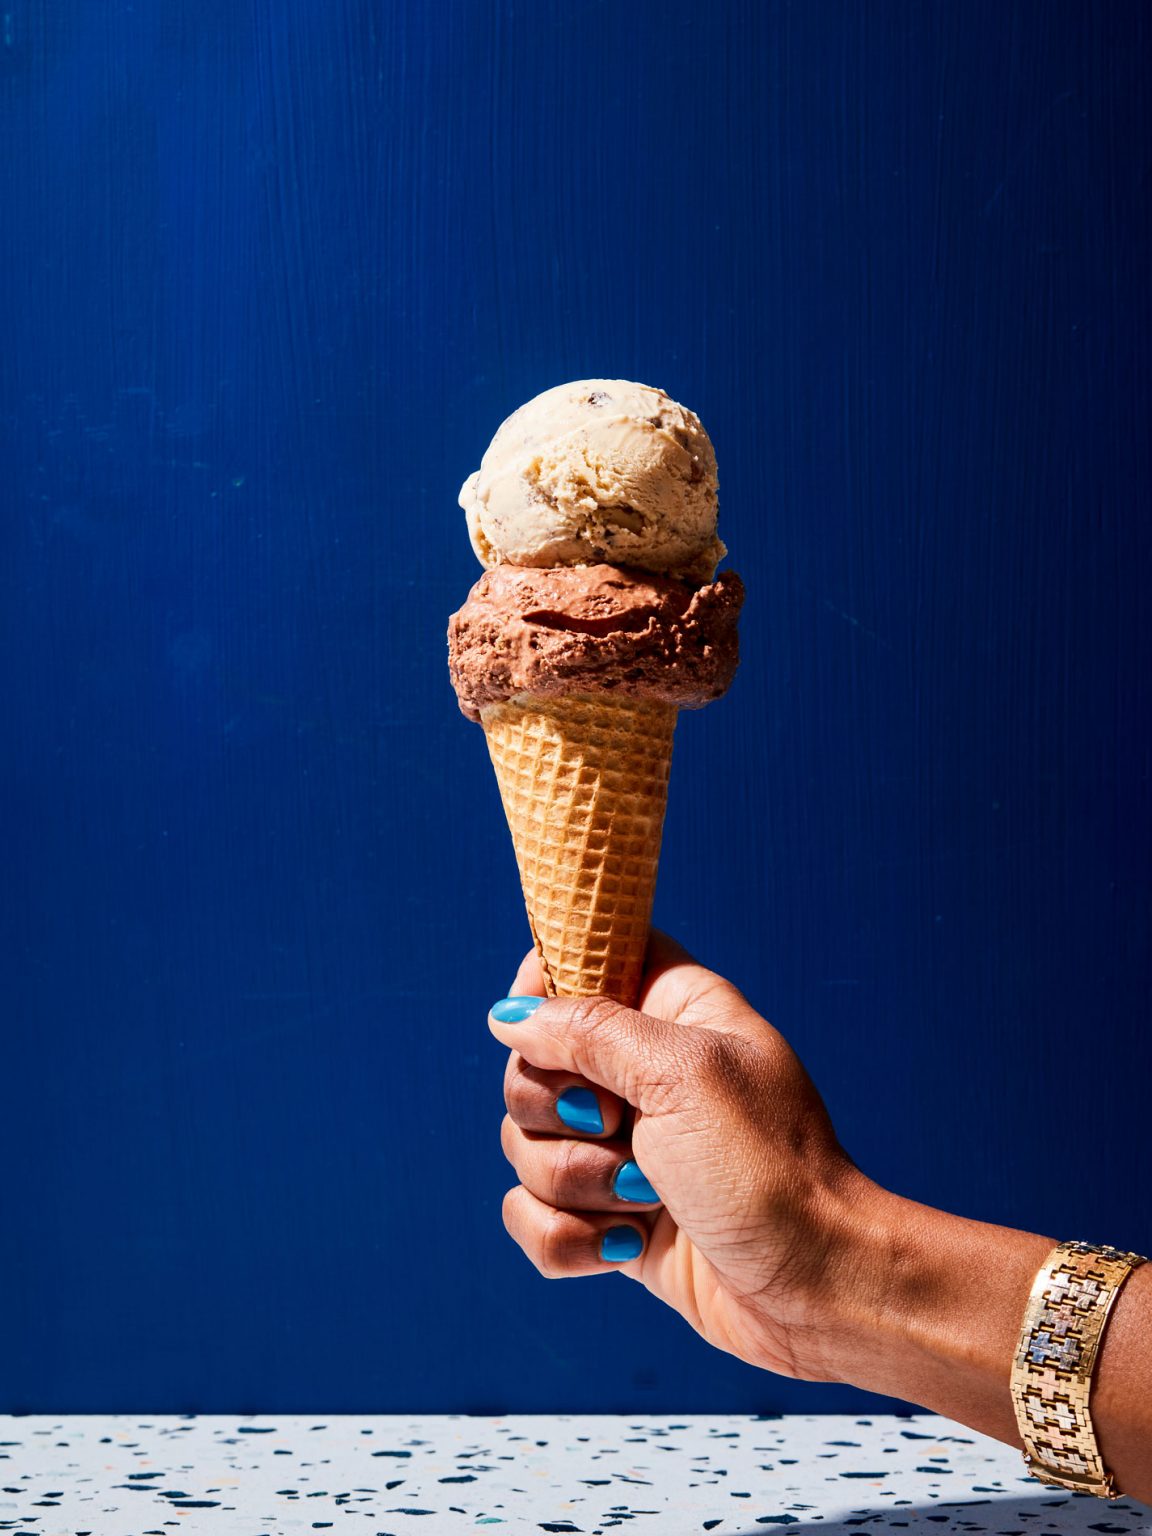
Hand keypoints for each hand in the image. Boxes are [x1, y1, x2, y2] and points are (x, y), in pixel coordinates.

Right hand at [489, 931, 877, 1380]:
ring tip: (643, 1200)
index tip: (545, 1026)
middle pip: (531, 1062)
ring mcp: (621, 1147)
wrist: (817, 1291)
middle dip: (555, 1112)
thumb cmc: (769, 1171)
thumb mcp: (682, 1076)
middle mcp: (640, 1072)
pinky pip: (533, 1214)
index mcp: (671, 1011)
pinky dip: (568, 1240)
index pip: (583, 956)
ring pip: (524, 1143)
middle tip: (617, 1128)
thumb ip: (589, 1032)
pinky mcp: (609, 1215)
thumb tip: (507, 1014)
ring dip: (573, 1184)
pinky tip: (625, 1249)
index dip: (546, 984)